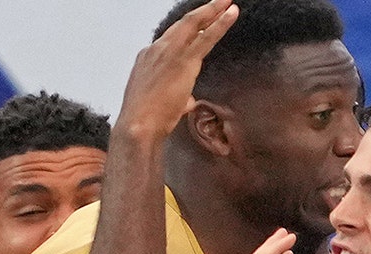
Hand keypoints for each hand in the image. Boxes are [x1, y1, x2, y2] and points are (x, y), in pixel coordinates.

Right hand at [115, 0, 238, 139]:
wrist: (139, 125)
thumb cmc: (148, 120)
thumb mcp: (162, 104)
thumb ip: (178, 97)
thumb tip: (187, 100)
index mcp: (149, 58)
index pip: (173, 38)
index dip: (190, 29)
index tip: (202, 22)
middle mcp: (156, 49)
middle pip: (184, 24)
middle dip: (203, 11)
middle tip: (220, 1)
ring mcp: (169, 52)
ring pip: (194, 24)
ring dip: (213, 11)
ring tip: (228, 2)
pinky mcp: (183, 60)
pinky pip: (206, 37)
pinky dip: (220, 24)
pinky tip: (231, 14)